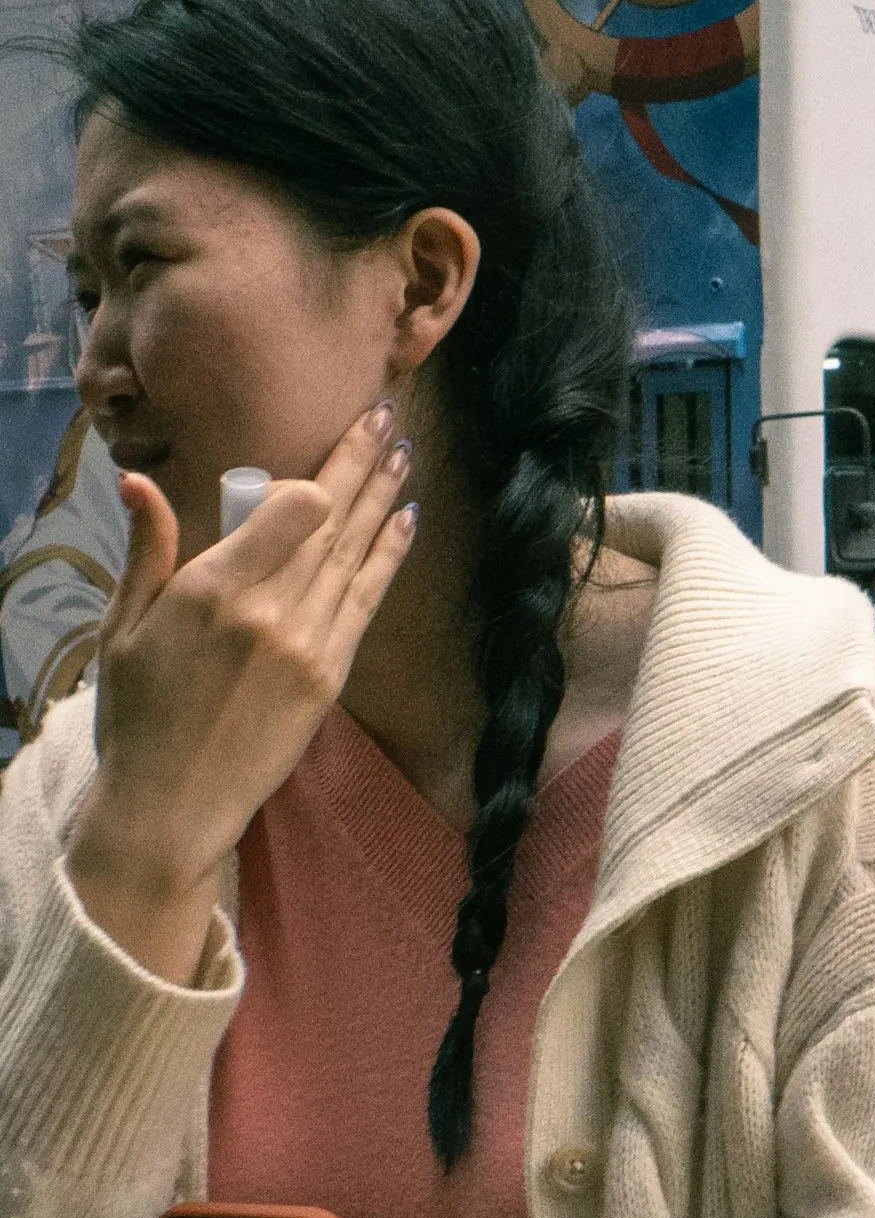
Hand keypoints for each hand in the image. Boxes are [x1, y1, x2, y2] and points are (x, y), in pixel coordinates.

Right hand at [68, 405, 417, 983]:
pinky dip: (388, 557)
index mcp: (214, 592)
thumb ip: (148, 551)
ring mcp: (309, 644)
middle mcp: (271, 612)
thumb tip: (139, 481)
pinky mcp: (332, 675)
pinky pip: (367, 600)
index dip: (314, 480)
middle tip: (388, 417)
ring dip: (383, 500)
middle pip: (330, 523)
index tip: (332, 447)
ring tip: (404, 453)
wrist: (174, 801)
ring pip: (355, 555)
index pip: (292, 514)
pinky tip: (407, 520)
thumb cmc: (136, 712)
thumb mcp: (124, 627)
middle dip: (362, 464)